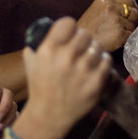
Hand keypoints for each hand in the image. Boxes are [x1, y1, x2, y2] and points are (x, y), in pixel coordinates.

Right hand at [22, 18, 110, 137]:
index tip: (71, 33)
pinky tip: (95, 66)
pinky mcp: (96, 83)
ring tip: (88, 58)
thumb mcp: (31, 62)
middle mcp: (66, 58)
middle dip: (83, 40)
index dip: (70, 27)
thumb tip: (46, 29)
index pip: (68, 23)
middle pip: (85, 34)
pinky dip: (103, 61)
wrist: (49, 115)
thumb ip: (37, 44)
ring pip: (97, 47)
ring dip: (93, 51)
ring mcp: (83, 71)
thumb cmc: (40, 86)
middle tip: (80, 47)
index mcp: (48, 50)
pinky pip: (106, 61)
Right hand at [77, 0, 137, 50]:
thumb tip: (130, 8)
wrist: (81, 43)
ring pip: (133, 24)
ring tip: (116, 33)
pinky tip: (116, 40)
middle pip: (134, 11)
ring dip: (128, 30)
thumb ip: (111, 6)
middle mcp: (111, 8)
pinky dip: (126, 38)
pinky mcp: (120, 33)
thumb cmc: (88, 29)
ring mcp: (116, 21)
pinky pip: (131, 34)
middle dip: (132, 19)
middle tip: (124, 26)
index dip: (132, 7)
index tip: (130, 14)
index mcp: (105, 0)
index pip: (129, 0)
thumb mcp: (96, 9)